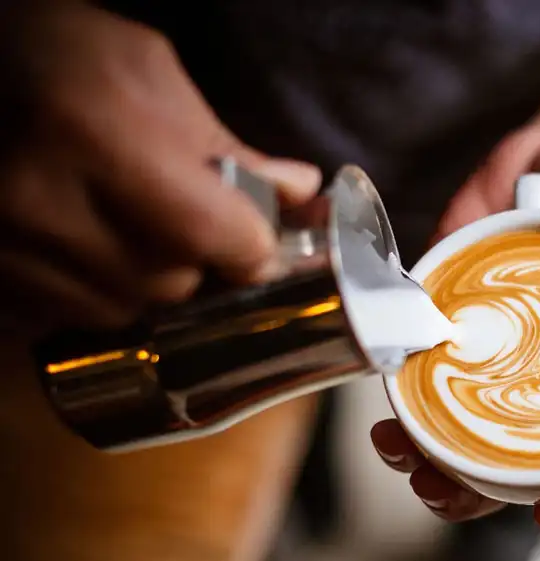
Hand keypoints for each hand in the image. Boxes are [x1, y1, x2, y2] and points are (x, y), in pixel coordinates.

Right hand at [0, 3, 319, 331]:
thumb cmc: (51, 50)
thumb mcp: (145, 70)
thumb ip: (225, 142)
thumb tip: (296, 192)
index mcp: (97, 133)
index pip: (210, 234)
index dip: (252, 246)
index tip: (259, 239)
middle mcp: (40, 200)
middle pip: (170, 283)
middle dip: (200, 261)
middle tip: (192, 222)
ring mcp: (4, 247)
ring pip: (123, 310)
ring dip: (148, 282)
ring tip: (134, 228)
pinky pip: (68, 318)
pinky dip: (96, 292)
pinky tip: (90, 246)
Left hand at [371, 118, 539, 532]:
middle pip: (511, 466)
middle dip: (473, 493)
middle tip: (440, 488)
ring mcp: (493, 357)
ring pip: (456, 433)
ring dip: (424, 457)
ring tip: (398, 450)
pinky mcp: (450, 323)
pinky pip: (422, 373)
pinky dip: (400, 396)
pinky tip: (383, 404)